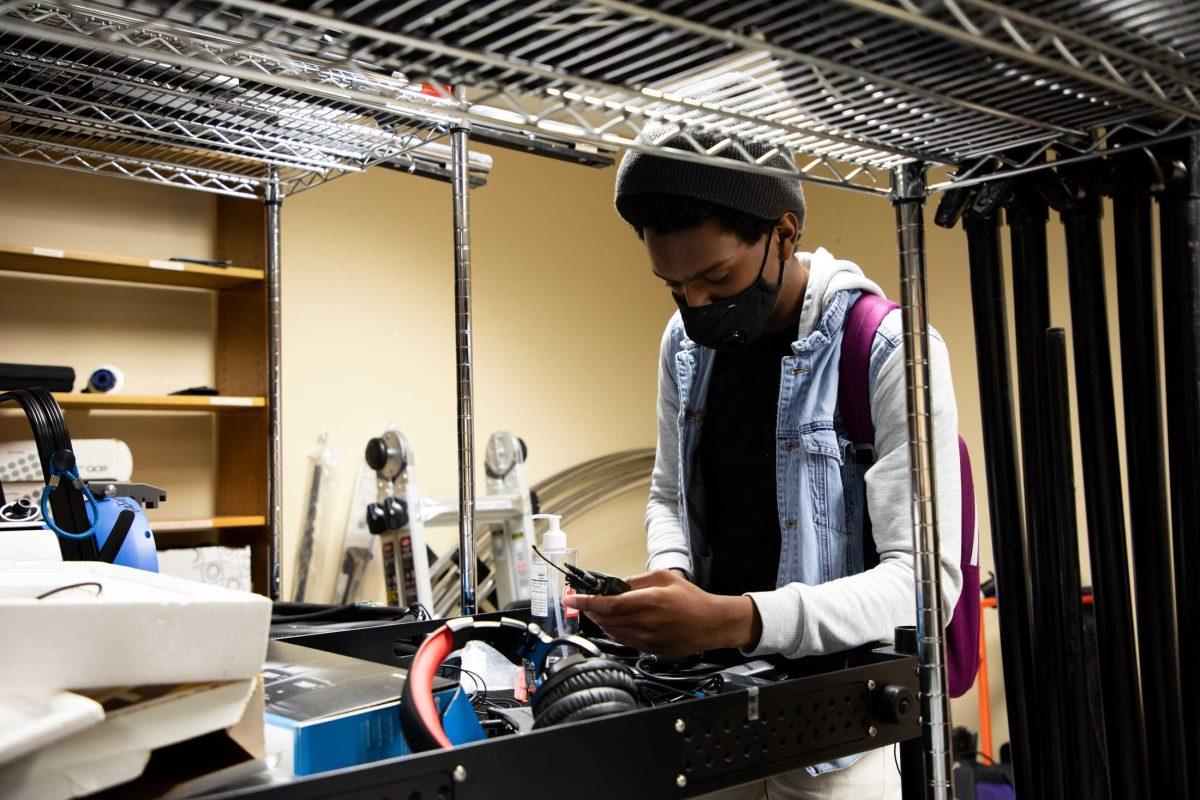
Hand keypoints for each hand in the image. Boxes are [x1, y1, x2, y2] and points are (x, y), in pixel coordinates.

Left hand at [562, 569, 761, 655]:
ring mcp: (648, 639)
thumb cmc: (692, 599)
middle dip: (590, 611)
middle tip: (582, 602)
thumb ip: (638, 580)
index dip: (587, 602)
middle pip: (606, 619)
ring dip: (600, 622)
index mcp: (650, 601)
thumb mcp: (665, 577)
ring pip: (612, 632)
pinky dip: (613, 632)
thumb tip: (615, 584)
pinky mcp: (651, 649)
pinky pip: (624, 641)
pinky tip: (612, 623)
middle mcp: (647, 622)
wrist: (712, 624)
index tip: (571, 599)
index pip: (609, 604)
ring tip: (596, 611)